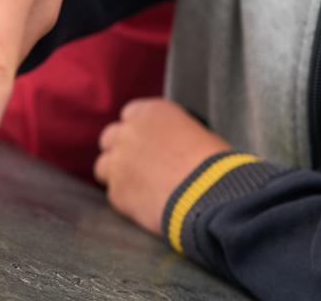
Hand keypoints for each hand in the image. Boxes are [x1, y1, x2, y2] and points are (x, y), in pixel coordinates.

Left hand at [94, 99, 229, 235]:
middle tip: (138, 167)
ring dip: (117, 176)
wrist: (211, 195)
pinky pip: (114, 195)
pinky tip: (146, 208)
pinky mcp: (117, 193)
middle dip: (120, 151)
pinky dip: (126, 201)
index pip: (130, 114)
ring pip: (103, 167)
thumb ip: (173, 135)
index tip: (146, 143)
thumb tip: (171, 149)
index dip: (138, 131)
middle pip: (110, 138)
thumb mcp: (199, 135)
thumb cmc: (217, 165)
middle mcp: (129, 132)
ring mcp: (118, 162)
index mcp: (152, 112)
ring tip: (140, 190)